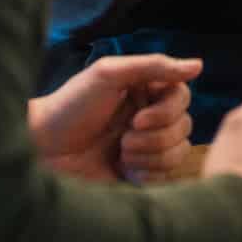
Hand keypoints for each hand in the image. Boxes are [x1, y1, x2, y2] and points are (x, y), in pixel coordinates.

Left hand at [31, 55, 199, 183]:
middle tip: (123, 138)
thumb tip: (199, 65)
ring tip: (120, 153)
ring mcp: (146, 148)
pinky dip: (148, 173)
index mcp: (144, 91)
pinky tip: (123, 170)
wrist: (42, 151)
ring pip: (179, 152)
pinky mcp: (141, 174)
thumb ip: (153, 66)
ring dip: (150, 155)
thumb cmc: (70, 107)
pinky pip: (167, 176)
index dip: (168, 110)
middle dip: (155, 136)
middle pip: (185, 126)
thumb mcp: (108, 74)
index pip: (183, 97)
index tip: (138, 118)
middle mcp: (150, 118)